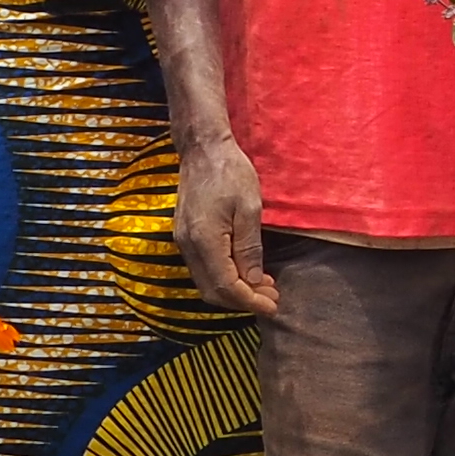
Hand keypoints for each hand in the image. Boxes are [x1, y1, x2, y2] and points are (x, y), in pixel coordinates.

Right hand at [174, 128, 279, 318]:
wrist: (203, 150)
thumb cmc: (230, 172)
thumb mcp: (250, 208)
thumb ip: (250, 248)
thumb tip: (254, 281)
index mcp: (204, 239)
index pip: (225, 285)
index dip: (249, 301)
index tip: (272, 305)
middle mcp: (188, 246)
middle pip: (212, 291)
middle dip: (242, 300)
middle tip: (271, 297)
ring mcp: (182, 242)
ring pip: (206, 282)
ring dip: (234, 290)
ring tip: (263, 287)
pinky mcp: (184, 236)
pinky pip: (203, 268)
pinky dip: (223, 277)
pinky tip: (245, 270)